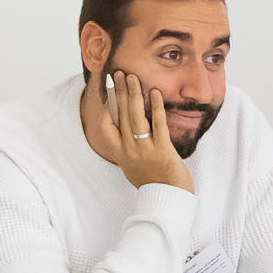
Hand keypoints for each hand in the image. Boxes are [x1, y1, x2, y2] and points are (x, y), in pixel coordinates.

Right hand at [90, 70, 193, 193]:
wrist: (167, 199)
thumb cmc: (151, 183)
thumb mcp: (131, 166)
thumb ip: (126, 149)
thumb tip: (123, 133)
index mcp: (119, 154)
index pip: (106, 126)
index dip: (105, 106)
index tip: (106, 90)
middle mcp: (129, 150)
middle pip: (121, 115)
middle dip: (119, 92)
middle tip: (118, 73)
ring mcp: (144, 150)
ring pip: (135, 117)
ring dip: (134, 94)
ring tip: (132, 77)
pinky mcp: (162, 150)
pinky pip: (158, 125)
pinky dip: (156, 108)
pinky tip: (155, 93)